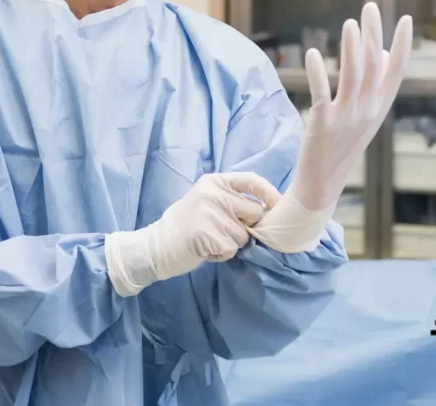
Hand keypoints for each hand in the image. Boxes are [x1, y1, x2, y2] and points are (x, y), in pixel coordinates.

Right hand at [105, 172, 280, 296]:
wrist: (157, 245)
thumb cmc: (188, 224)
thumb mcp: (207, 200)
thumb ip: (233, 200)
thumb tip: (270, 210)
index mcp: (215, 182)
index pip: (252, 181)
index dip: (270, 194)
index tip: (279, 207)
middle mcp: (213, 193)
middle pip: (254, 213)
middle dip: (246, 227)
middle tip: (223, 231)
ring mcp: (209, 213)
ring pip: (243, 236)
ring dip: (231, 243)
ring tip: (210, 240)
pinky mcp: (206, 234)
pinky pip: (231, 249)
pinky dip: (221, 254)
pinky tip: (205, 249)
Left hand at [290, 3, 411, 211]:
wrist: (322, 184)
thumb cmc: (342, 145)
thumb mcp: (365, 116)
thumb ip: (375, 86)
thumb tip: (381, 52)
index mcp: (380, 107)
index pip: (398, 71)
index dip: (403, 45)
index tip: (405, 19)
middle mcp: (367, 111)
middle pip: (375, 66)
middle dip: (374, 34)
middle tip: (369, 7)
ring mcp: (346, 118)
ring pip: (353, 76)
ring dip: (352, 47)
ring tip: (349, 24)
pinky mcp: (322, 124)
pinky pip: (322, 93)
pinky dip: (317, 72)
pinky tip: (313, 53)